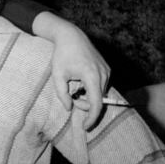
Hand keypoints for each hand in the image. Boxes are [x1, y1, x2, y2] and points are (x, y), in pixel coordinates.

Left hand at [32, 12, 109, 128]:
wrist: (71, 36)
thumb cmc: (62, 55)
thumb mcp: (57, 76)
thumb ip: (62, 94)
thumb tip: (70, 108)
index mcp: (91, 76)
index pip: (96, 104)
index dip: (92, 118)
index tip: (85, 127)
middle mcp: (104, 74)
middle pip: (98, 100)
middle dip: (85, 105)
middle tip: (71, 99)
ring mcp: (107, 71)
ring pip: (100, 94)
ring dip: (88, 97)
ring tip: (74, 88)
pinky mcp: (107, 69)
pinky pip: (101, 86)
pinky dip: (92, 90)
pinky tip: (81, 83)